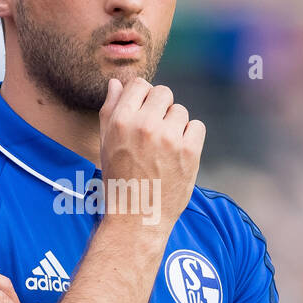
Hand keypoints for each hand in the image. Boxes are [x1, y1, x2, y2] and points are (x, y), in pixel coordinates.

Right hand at [98, 76, 204, 231]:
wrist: (137, 218)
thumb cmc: (119, 181)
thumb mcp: (106, 144)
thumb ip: (110, 110)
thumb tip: (116, 83)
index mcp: (121, 121)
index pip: (139, 84)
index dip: (143, 96)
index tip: (144, 112)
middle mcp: (145, 125)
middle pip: (163, 93)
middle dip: (161, 108)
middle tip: (156, 132)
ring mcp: (169, 138)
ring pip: (180, 111)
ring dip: (175, 124)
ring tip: (165, 148)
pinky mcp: (189, 151)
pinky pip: (197, 127)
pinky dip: (191, 138)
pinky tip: (178, 154)